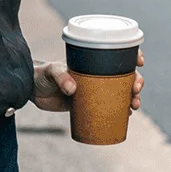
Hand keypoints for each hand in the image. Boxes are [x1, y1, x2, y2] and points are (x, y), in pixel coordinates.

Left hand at [30, 50, 144, 113]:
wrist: (31, 90)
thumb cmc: (42, 74)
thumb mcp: (52, 72)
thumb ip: (61, 78)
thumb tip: (73, 89)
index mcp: (92, 62)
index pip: (117, 55)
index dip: (133, 56)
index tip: (139, 62)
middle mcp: (97, 74)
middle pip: (125, 76)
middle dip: (136, 81)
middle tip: (136, 90)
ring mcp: (94, 90)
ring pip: (120, 92)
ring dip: (132, 98)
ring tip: (135, 106)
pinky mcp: (88, 105)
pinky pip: (108, 108)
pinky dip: (120, 112)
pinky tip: (127, 116)